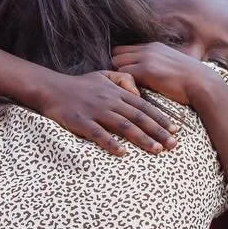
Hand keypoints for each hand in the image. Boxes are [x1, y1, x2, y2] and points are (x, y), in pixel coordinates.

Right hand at [35, 69, 178, 154]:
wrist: (51, 88)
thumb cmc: (79, 84)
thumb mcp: (103, 75)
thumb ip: (123, 80)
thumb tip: (138, 93)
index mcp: (116, 92)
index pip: (144, 106)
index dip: (161, 118)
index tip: (176, 130)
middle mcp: (109, 101)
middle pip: (139, 117)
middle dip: (158, 131)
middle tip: (173, 144)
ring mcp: (95, 111)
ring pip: (123, 126)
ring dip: (141, 138)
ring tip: (156, 150)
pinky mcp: (81, 121)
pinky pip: (98, 134)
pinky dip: (110, 143)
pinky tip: (122, 153)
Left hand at [112, 41, 216, 106]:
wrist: (204, 84)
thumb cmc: (192, 80)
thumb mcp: (173, 64)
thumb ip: (159, 64)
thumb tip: (152, 74)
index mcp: (154, 46)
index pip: (126, 50)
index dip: (122, 63)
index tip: (124, 77)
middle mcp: (148, 49)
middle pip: (117, 54)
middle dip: (116, 69)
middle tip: (118, 85)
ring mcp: (147, 58)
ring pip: (117, 64)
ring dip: (118, 78)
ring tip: (122, 90)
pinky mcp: (146, 70)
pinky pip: (123, 74)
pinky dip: (123, 84)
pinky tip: (128, 94)